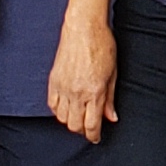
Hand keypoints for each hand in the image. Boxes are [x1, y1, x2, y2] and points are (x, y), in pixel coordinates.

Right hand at [48, 10, 116, 143]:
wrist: (83, 27)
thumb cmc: (102, 45)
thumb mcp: (113, 73)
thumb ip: (110, 98)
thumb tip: (111, 117)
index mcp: (95, 92)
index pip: (92, 125)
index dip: (94, 135)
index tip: (96, 138)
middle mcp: (77, 93)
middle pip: (75, 125)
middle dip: (83, 131)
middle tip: (89, 129)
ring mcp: (63, 87)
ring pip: (62, 118)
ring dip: (71, 122)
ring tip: (79, 118)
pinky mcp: (53, 80)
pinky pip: (52, 105)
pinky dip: (58, 111)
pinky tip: (66, 108)